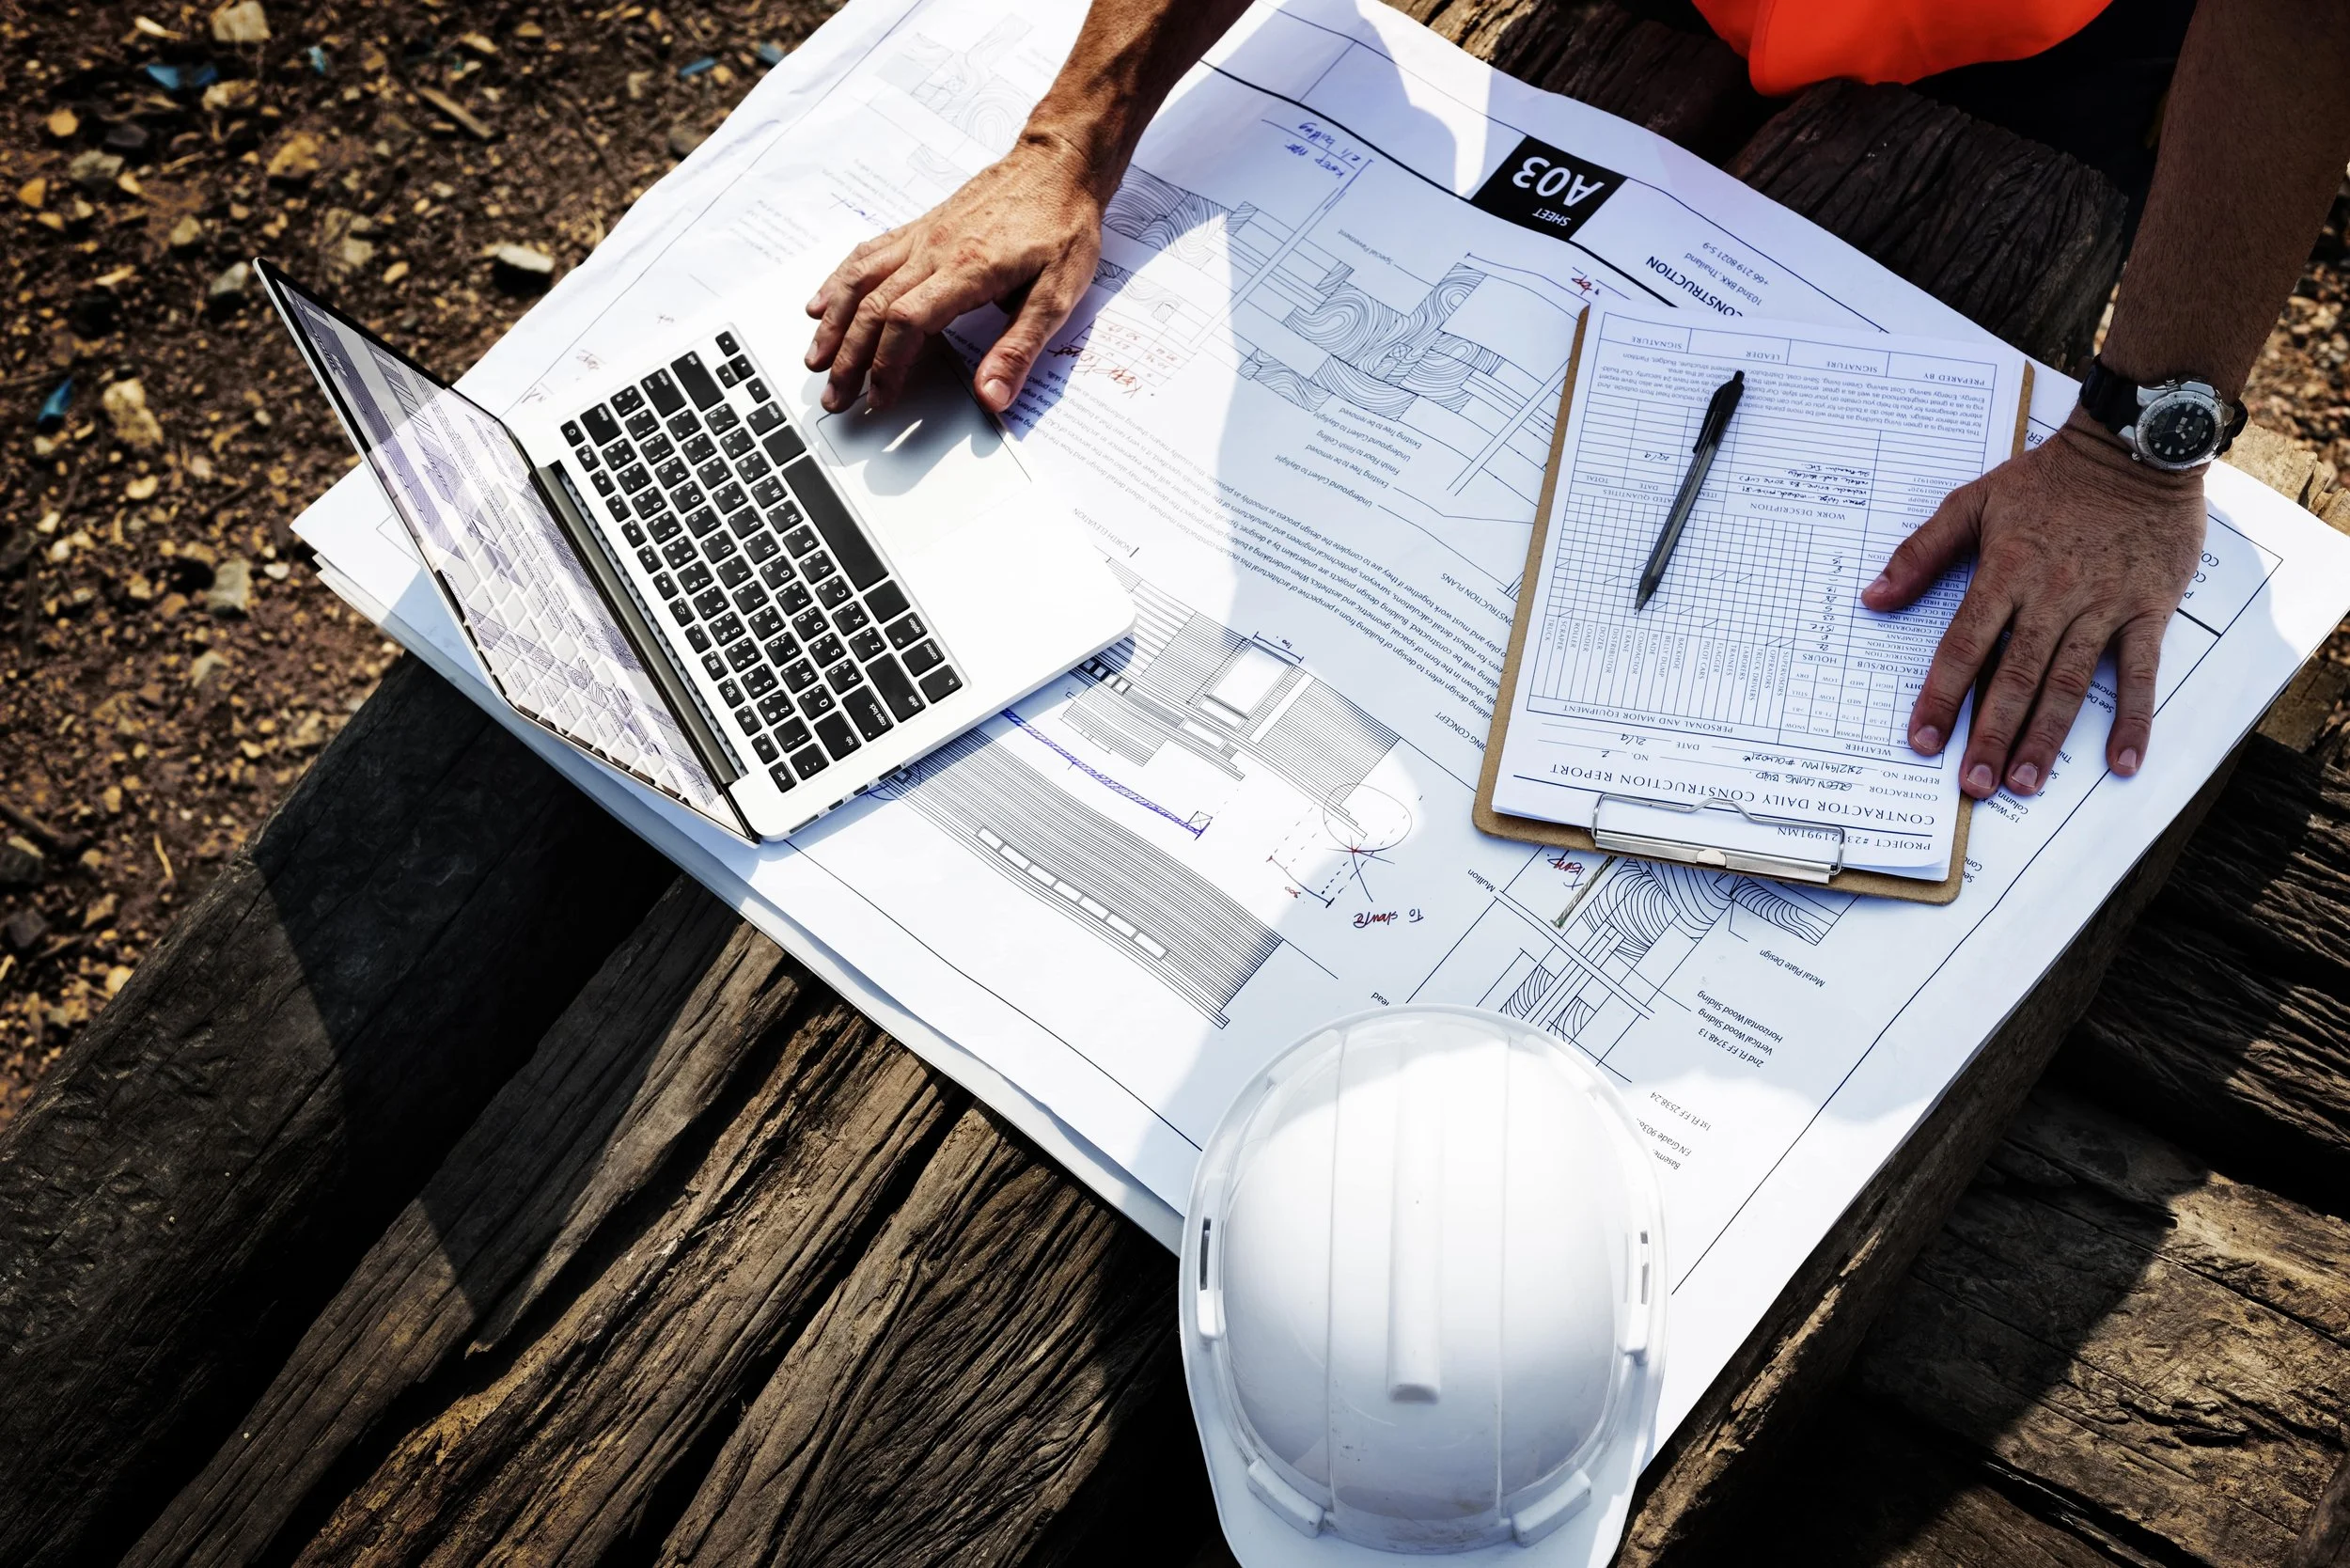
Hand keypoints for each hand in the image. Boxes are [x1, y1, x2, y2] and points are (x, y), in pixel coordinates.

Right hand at [804, 133, 1105, 415]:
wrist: (1056, 164)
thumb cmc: (1062, 226)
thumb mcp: (1058, 295)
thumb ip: (1020, 348)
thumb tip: (992, 396)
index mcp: (966, 270)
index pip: (907, 323)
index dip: (886, 366)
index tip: (879, 398)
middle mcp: (934, 251)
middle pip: (874, 308)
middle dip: (848, 358)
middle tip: (835, 396)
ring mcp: (922, 237)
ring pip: (861, 280)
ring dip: (833, 323)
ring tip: (815, 358)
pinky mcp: (919, 227)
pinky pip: (868, 254)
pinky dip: (839, 281)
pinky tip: (822, 302)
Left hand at [1861, 410, 2206, 796]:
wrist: (2134, 450)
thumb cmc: (2049, 478)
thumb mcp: (1974, 502)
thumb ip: (1920, 552)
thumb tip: (1873, 597)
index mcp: (2005, 572)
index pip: (1964, 646)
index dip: (1940, 696)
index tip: (1921, 739)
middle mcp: (2052, 596)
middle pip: (2015, 676)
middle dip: (1991, 733)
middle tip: (1972, 783)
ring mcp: (2103, 606)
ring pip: (2069, 683)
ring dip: (2046, 737)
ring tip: (2023, 783)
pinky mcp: (2148, 610)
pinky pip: (2142, 673)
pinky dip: (2133, 720)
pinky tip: (2121, 762)